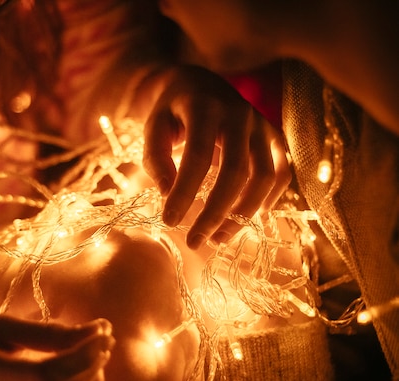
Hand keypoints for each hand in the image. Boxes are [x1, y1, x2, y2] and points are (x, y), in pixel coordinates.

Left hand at [142, 65, 290, 248]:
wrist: (198, 84)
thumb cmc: (171, 112)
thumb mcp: (153, 127)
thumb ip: (156, 158)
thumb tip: (168, 195)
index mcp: (205, 108)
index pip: (198, 156)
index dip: (184, 192)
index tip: (169, 221)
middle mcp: (240, 114)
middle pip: (236, 171)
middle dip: (215, 212)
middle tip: (195, 241)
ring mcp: (262, 125)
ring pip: (264, 177)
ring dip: (242, 214)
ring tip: (217, 238)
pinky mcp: (274, 136)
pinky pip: (281, 173)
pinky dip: (269, 199)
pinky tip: (248, 219)